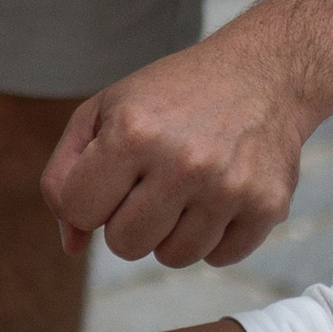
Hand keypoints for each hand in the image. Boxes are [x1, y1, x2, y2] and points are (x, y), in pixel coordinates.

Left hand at [41, 0, 313, 267]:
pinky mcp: (267, 206)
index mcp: (134, 132)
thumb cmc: (171, 96)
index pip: (78, 210)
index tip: (113, 176)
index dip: (89, 198)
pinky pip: (218, 258)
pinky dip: (214, 236)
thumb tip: (72, 246)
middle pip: (124, 245)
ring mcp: (229, 187)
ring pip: (173, 257)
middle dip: (129, 221)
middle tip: (151, 184)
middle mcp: (184, 161)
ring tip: (186, 188)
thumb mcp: (103, 111)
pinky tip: (219, 195)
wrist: (263, 73)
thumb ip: (65, 176)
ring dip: (173, 231)